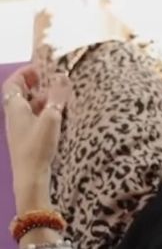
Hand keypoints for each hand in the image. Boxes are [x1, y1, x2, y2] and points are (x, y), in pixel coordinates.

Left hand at [3, 66, 67, 195]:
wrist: (30, 179)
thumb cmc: (37, 147)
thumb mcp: (51, 118)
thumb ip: (57, 95)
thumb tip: (62, 76)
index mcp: (15, 108)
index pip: (12, 83)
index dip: (25, 73)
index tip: (41, 69)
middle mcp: (13, 117)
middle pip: (19, 94)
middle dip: (35, 85)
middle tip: (51, 81)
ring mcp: (19, 129)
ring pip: (27, 107)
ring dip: (41, 100)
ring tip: (58, 98)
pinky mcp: (26, 140)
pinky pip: (32, 119)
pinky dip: (42, 113)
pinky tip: (56, 118)